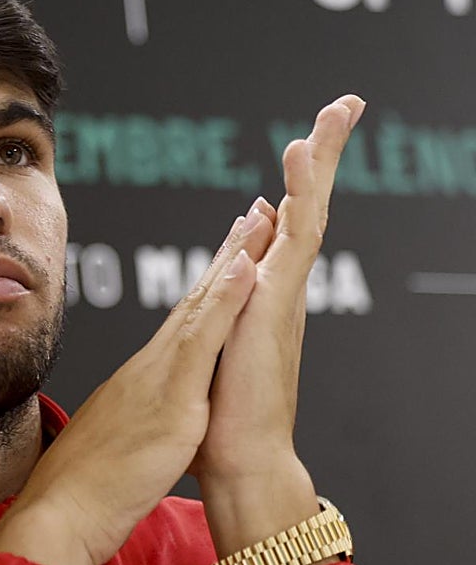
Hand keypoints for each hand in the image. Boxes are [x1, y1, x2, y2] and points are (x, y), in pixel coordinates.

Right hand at [0, 196, 277, 564]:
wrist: (59, 511)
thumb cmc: (80, 488)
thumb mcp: (112, 445)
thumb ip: (128, 424)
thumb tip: (135, 420)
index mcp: (142, 380)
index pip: (183, 323)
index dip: (208, 285)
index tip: (230, 251)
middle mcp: (150, 368)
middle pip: (194, 302)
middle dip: (225, 256)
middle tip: (249, 214)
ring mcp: (160, 378)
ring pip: (201, 307)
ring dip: (230, 260)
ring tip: (254, 220)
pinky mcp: (172, 400)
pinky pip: (205, 340)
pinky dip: (225, 301)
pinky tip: (246, 269)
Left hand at [193, 94, 364, 556]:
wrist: (238, 456)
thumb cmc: (223, 409)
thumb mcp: (219, 337)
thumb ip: (229, 298)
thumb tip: (239, 254)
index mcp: (261, 289)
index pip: (282, 220)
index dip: (296, 181)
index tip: (305, 142)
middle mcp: (277, 286)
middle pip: (305, 206)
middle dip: (323, 158)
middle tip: (344, 107)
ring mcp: (279, 296)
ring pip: (304, 216)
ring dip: (315, 168)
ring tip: (330, 121)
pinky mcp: (272, 310)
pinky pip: (288, 247)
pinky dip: (296, 208)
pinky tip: (295, 175)